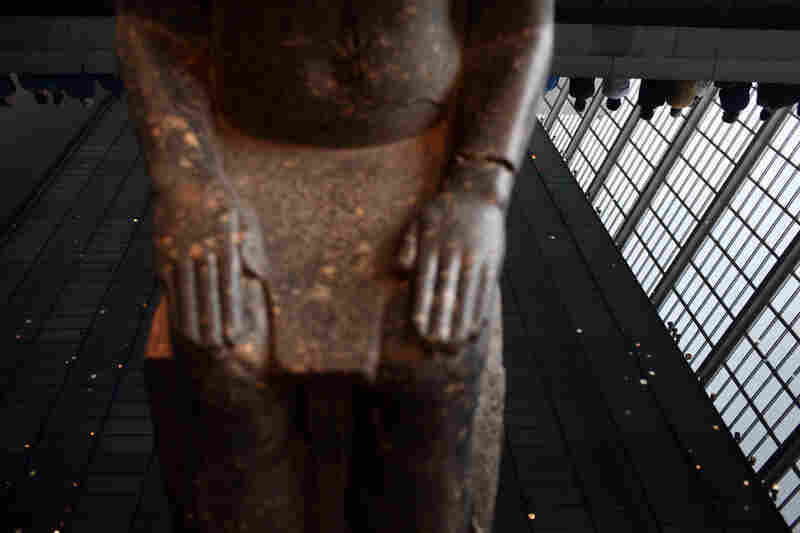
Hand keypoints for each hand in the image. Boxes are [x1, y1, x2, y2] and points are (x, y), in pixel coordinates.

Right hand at [153, 180, 270, 380]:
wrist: (184, 177)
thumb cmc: (222, 202)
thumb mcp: (246, 219)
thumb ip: (253, 249)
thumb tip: (260, 276)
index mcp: (226, 245)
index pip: (229, 289)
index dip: (232, 316)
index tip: (235, 337)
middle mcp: (201, 253)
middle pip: (208, 299)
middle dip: (214, 328)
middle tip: (221, 354)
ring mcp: (179, 256)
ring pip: (188, 298)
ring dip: (194, 326)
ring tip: (202, 348)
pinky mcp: (164, 257)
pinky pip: (171, 290)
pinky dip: (177, 310)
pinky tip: (182, 327)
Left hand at [397, 191, 504, 350]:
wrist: (477, 192)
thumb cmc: (441, 210)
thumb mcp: (418, 221)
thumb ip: (407, 246)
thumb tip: (399, 271)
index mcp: (432, 248)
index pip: (425, 284)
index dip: (422, 308)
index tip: (418, 330)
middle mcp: (453, 256)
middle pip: (446, 295)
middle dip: (441, 323)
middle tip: (436, 347)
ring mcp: (473, 259)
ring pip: (467, 297)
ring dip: (461, 323)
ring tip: (456, 345)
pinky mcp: (490, 261)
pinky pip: (484, 291)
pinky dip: (480, 311)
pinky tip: (475, 328)